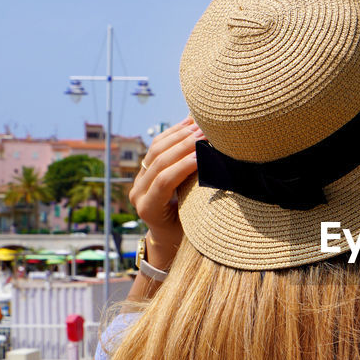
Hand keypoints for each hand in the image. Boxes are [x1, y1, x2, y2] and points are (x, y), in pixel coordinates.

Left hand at [130, 117, 202, 265]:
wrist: (167, 236)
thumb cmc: (185, 235)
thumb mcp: (193, 225)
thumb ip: (197, 202)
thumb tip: (221, 179)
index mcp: (148, 209)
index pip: (165, 181)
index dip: (184, 165)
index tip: (205, 153)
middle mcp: (138, 193)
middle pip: (159, 162)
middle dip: (183, 145)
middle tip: (206, 133)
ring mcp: (138, 179)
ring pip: (155, 150)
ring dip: (179, 135)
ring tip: (200, 126)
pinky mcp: (144, 169)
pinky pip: (156, 146)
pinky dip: (173, 132)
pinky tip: (188, 122)